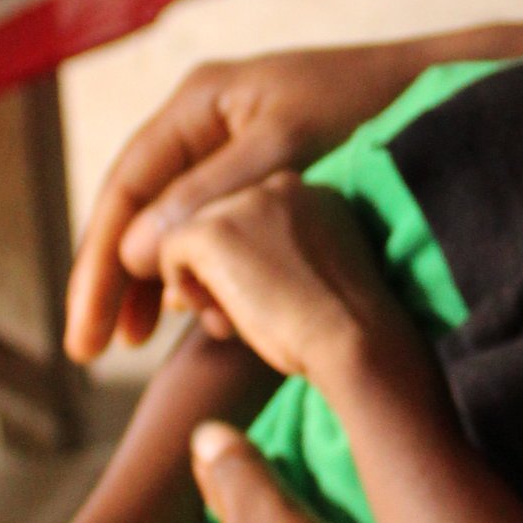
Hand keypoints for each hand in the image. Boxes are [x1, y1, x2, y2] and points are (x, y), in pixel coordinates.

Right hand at [65, 45, 439, 361]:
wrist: (437, 91)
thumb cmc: (368, 107)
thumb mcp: (287, 148)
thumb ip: (212, 194)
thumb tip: (137, 251)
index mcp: (197, 105)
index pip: (124, 191)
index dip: (98, 264)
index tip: (85, 330)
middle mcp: (202, 124)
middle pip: (136, 210)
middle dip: (112, 280)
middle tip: (90, 350)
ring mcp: (230, 149)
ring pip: (170, 224)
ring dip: (150, 281)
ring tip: (134, 341)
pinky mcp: (261, 178)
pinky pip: (210, 229)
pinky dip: (196, 270)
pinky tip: (189, 312)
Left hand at [157, 177, 427, 399]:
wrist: (352, 337)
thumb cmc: (342, 328)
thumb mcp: (312, 279)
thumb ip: (269, 262)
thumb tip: (196, 281)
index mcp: (314, 193)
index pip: (255, 222)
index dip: (250, 267)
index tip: (271, 304)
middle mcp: (278, 184)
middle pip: (223, 226)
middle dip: (223, 274)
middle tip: (249, 318)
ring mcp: (244, 203)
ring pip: (195, 239)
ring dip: (206, 285)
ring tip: (238, 322)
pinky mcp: (212, 230)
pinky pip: (170, 254)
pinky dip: (185, 289)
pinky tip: (223, 316)